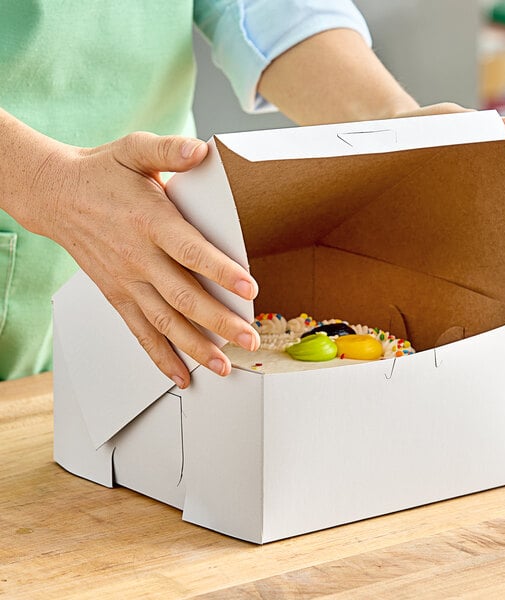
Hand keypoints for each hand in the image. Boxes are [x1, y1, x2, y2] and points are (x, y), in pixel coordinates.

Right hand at [29, 133, 259, 387]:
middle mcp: (139, 257)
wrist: (56, 195)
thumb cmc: (100, 174)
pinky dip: (161, 357)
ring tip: (223, 365)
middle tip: (248, 338)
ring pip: (165, 322)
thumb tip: (201, 151)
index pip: (190, 250)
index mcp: (150, 220)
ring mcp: (127, 281)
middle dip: (219, 322)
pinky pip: (140, 332)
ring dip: (196, 347)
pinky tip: (181, 374)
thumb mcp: (134, 150)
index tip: (248, 289)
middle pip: (183, 296)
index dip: (220, 271)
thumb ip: (169, 150)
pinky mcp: (118, 296)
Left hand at [396, 103, 504, 306]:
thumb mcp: (439, 121)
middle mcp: (475, 209)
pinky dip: (466, 286)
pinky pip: (451, 266)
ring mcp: (453, 227)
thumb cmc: (412, 132)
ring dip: (502, 283)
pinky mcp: (428, 241)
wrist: (375, 149)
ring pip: (485, 259)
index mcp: (485, 181)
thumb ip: (470, 123)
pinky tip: (473, 305)